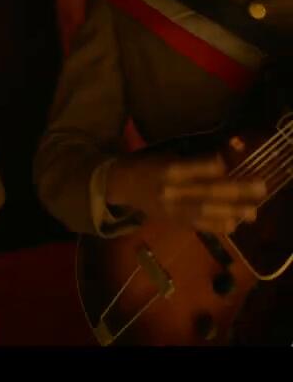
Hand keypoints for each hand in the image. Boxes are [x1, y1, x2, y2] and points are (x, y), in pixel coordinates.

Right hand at [107, 153, 265, 233]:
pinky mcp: (172, 220)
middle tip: (260, 188)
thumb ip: (195, 160)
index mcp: (168, 170)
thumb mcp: (168, 155)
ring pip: (205, 211)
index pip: (197, 168)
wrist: (121, 185)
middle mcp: (170, 191)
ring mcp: (172, 209)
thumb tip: (227, 162)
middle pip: (207, 191)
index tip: (227, 162)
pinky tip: (233, 225)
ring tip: (252, 213)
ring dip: (232, 212)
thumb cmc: (147, 164)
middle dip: (236, 191)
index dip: (216, 165)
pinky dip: (217, 226)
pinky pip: (197, 225)